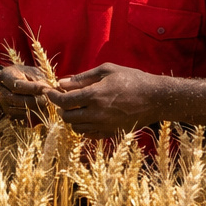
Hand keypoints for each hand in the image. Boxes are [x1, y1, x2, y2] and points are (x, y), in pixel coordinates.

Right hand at [0, 63, 57, 121]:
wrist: (12, 83)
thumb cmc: (24, 75)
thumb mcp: (31, 72)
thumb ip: (39, 79)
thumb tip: (50, 89)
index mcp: (6, 76)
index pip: (18, 85)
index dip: (33, 88)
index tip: (47, 88)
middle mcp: (2, 92)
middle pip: (19, 100)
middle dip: (36, 100)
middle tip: (49, 99)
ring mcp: (4, 105)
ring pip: (22, 111)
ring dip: (37, 109)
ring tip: (47, 104)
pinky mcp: (10, 115)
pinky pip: (23, 118)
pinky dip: (34, 115)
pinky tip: (42, 110)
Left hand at [45, 63, 164, 136]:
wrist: (156, 98)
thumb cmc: (132, 79)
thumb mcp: (106, 71)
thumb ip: (82, 78)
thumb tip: (61, 83)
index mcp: (95, 95)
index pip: (64, 101)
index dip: (52, 97)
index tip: (49, 91)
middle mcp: (98, 113)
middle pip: (67, 117)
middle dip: (61, 108)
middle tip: (63, 99)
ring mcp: (105, 126)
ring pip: (77, 128)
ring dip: (71, 118)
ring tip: (75, 108)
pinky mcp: (112, 133)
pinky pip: (90, 135)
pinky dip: (83, 127)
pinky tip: (87, 117)